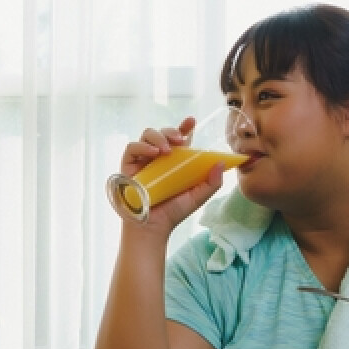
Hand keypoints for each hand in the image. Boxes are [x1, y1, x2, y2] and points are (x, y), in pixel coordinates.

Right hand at [119, 116, 227, 231]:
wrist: (152, 227)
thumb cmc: (173, 212)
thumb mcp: (197, 197)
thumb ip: (211, 182)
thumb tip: (221, 163)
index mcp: (174, 161)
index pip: (179, 138)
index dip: (184, 127)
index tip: (191, 121)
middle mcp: (158, 157)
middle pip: (163, 132)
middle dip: (172, 131)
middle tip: (180, 140)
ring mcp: (142, 160)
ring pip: (147, 134)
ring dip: (159, 137)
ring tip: (167, 150)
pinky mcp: (128, 165)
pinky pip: (132, 147)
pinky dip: (142, 146)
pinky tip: (153, 153)